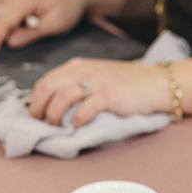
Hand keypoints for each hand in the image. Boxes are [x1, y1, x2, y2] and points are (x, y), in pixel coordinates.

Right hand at [0, 0, 87, 58]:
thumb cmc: (68, 8)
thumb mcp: (55, 25)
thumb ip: (32, 34)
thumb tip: (11, 43)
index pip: (4, 23)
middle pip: (3, 24)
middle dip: (12, 36)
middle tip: (38, 34)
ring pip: (7, 23)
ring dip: (19, 32)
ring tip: (42, 26)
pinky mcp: (15, 3)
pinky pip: (11, 21)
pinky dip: (20, 28)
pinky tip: (36, 25)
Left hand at [27, 57, 170, 125]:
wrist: (155, 83)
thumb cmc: (127, 84)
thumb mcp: (98, 75)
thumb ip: (78, 83)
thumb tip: (55, 103)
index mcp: (78, 66)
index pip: (46, 81)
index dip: (36, 100)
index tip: (36, 115)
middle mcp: (83, 70)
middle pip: (48, 88)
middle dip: (40, 109)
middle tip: (42, 123)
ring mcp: (96, 82)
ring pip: (62, 97)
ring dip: (55, 115)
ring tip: (58, 126)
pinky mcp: (109, 95)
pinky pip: (85, 108)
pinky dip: (78, 119)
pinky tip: (78, 125)